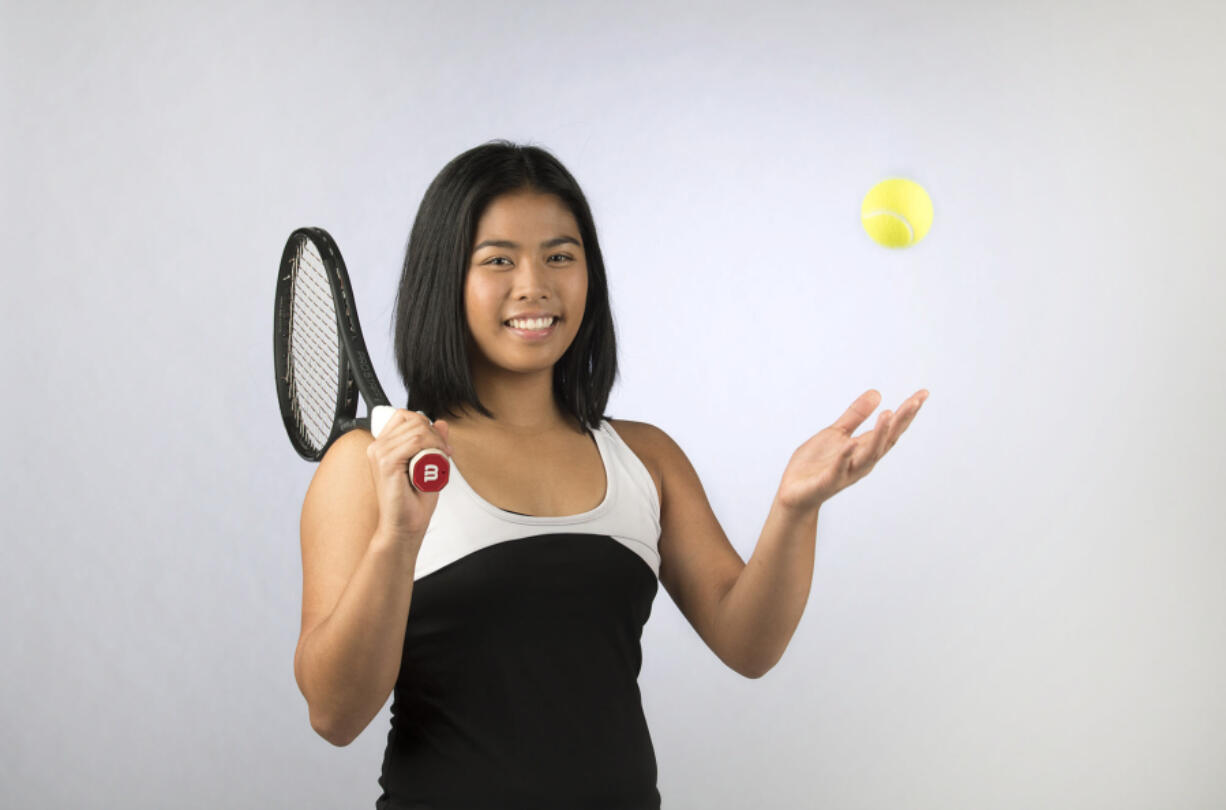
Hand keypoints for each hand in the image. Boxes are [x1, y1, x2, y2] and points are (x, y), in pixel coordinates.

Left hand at [776, 388, 927, 513]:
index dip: (907, 412)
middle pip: (887, 440)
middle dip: (901, 422)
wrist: (794, 493)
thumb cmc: (816, 464)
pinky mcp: (828, 481)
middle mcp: (861, 461)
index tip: (923, 394)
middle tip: (915, 402)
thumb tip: (877, 393)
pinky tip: (851, 444)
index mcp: (864, 448)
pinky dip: (845, 457)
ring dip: (879, 435)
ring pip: (869, 455)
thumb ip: (856, 416)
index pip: (891, 429)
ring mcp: (846, 472)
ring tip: (888, 414)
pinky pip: (839, 469)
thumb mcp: (836, 433)